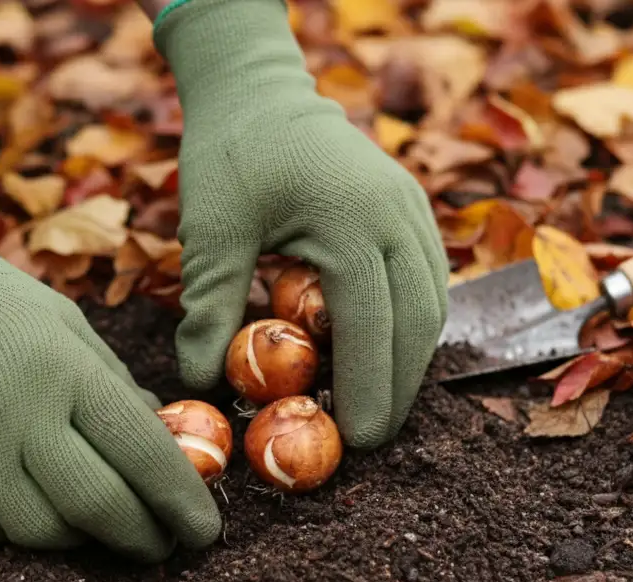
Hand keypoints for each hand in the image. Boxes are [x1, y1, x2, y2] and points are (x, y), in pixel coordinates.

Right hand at [0, 152, 220, 561]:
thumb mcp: (69, 327)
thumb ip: (116, 391)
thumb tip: (164, 450)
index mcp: (66, 372)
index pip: (143, 455)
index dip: (181, 502)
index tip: (205, 532)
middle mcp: (17, 417)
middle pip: (98, 508)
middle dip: (141, 536)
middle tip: (159, 544)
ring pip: (42, 533)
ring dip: (79, 536)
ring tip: (92, 521)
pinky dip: (16, 531)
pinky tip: (26, 505)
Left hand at [155, 0, 447, 448]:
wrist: (260, 90)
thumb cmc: (231, 155)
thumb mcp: (211, 229)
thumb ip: (209, 307)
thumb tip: (200, 384)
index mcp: (351, 218)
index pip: (371, 323)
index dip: (369, 388)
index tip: (356, 439)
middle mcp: (398, 216)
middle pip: (417, 324)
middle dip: (398, 390)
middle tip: (370, 440)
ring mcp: (414, 211)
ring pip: (432, 307)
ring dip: (409, 362)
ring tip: (377, 407)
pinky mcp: (414, 212)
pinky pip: (428, 283)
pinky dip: (412, 327)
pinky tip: (384, 357)